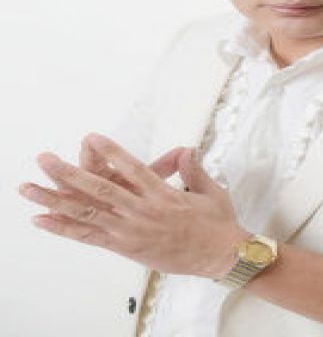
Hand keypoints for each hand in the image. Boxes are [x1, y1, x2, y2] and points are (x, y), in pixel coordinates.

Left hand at [18, 133, 250, 278]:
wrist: (220, 255)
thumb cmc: (217, 222)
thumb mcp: (211, 190)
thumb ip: (194, 169)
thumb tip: (187, 149)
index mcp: (163, 195)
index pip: (133, 169)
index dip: (112, 153)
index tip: (92, 138)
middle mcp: (143, 211)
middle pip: (101, 189)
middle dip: (69, 173)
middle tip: (45, 159)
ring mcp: (132, 231)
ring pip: (88, 213)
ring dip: (56, 200)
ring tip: (30, 189)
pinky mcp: (127, 248)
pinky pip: (89, 237)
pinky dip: (64, 228)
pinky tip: (43, 219)